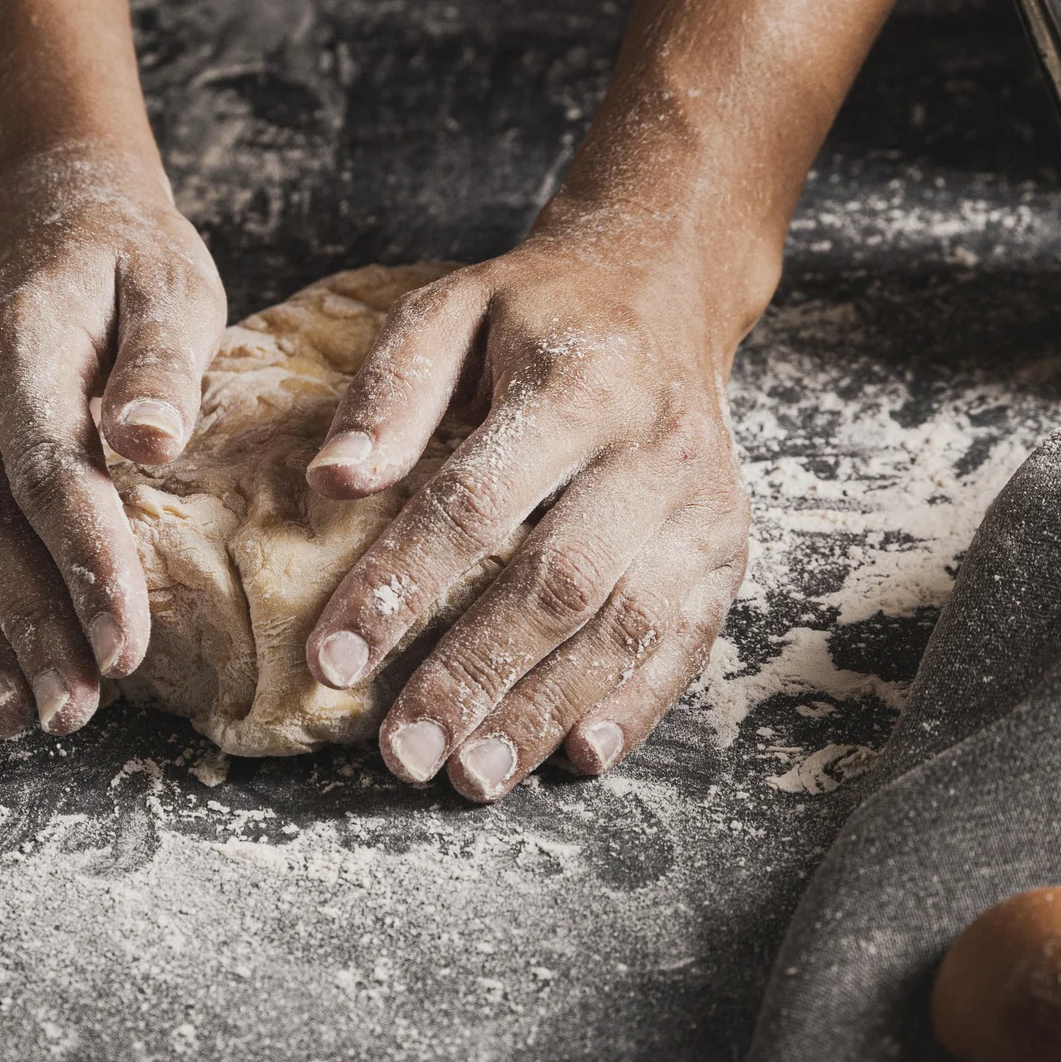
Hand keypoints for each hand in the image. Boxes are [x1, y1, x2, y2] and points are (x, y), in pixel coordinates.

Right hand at [0, 148, 225, 737]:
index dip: (84, 565)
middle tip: (72, 712)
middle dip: (26, 629)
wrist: (45, 223)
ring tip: (14, 721)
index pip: (49, 471)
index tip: (126, 648)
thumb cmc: (125, 262)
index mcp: (17, 345)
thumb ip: (162, 361)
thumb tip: (152, 445)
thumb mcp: (169, 283)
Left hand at [302, 223, 750, 800]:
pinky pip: (686, 643)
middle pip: (556, 583)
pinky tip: (575, 756)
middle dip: (473, 675)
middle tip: (403, 751)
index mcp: (577, 384)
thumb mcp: (453, 309)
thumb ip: (391, 389)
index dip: (399, 588)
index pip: (474, 504)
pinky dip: (633, 708)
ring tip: (469, 775)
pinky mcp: (728, 549)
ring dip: (543, 710)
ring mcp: (701, 507)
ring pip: (622, 628)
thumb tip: (333, 479)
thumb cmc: (537, 312)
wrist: (666, 286)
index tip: (333, 662)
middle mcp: (653, 449)